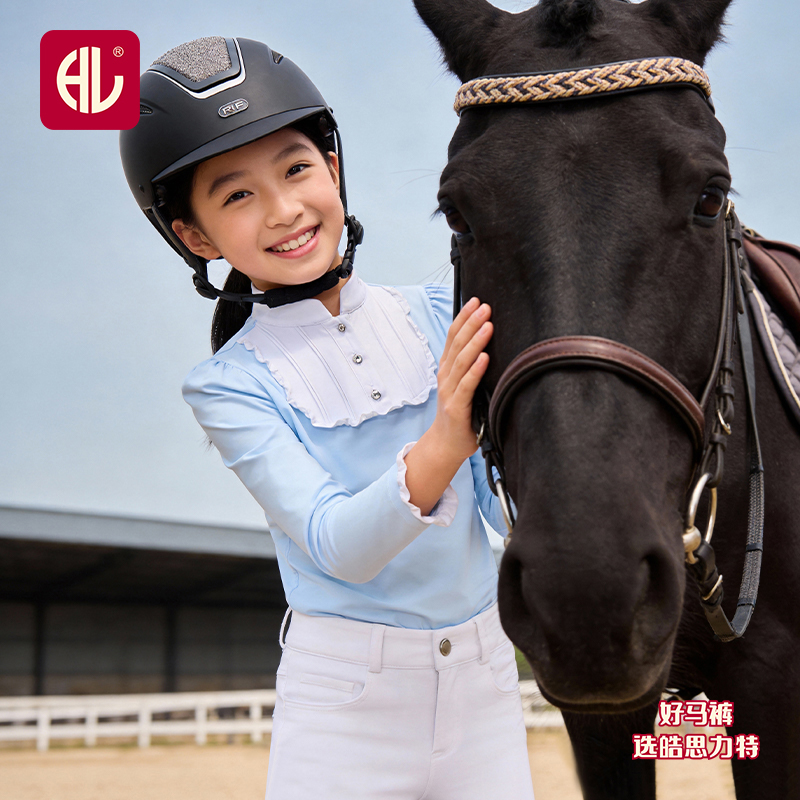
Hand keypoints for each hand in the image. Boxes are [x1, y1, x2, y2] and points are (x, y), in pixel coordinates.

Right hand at [432, 297, 492, 460]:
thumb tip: (489, 344)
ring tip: (487, 325)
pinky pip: (467, 386)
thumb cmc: (460, 414)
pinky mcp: (456, 408)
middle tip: (485, 306)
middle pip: (457, 344)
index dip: (463, 317)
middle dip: (471, 323)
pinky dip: (475, 370)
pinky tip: (484, 358)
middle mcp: (446, 377)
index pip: (454, 337)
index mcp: (448, 369)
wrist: (446, 444)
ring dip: (474, 341)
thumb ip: (470, 367)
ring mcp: (450, 392)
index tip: (476, 300)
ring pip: (461, 361)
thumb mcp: (463, 386)